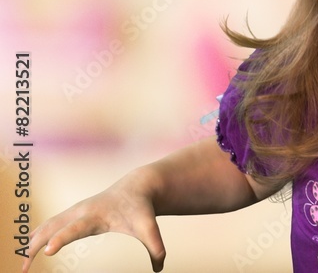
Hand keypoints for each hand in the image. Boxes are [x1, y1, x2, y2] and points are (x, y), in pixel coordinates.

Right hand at [22, 170, 165, 271]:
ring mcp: (74, 211)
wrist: (137, 187)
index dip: (62, 239)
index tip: (47, 251)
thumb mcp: (150, 227)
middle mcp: (81, 211)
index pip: (76, 228)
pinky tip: (27, 248)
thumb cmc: (141, 209)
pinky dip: (36, 235)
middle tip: (24, 268)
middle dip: (36, 245)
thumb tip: (160, 268)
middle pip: (53, 228)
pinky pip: (49, 224)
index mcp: (97, 216)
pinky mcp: (73, 213)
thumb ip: (156, 247)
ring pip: (47, 226)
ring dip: (32, 243)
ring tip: (23, 265)